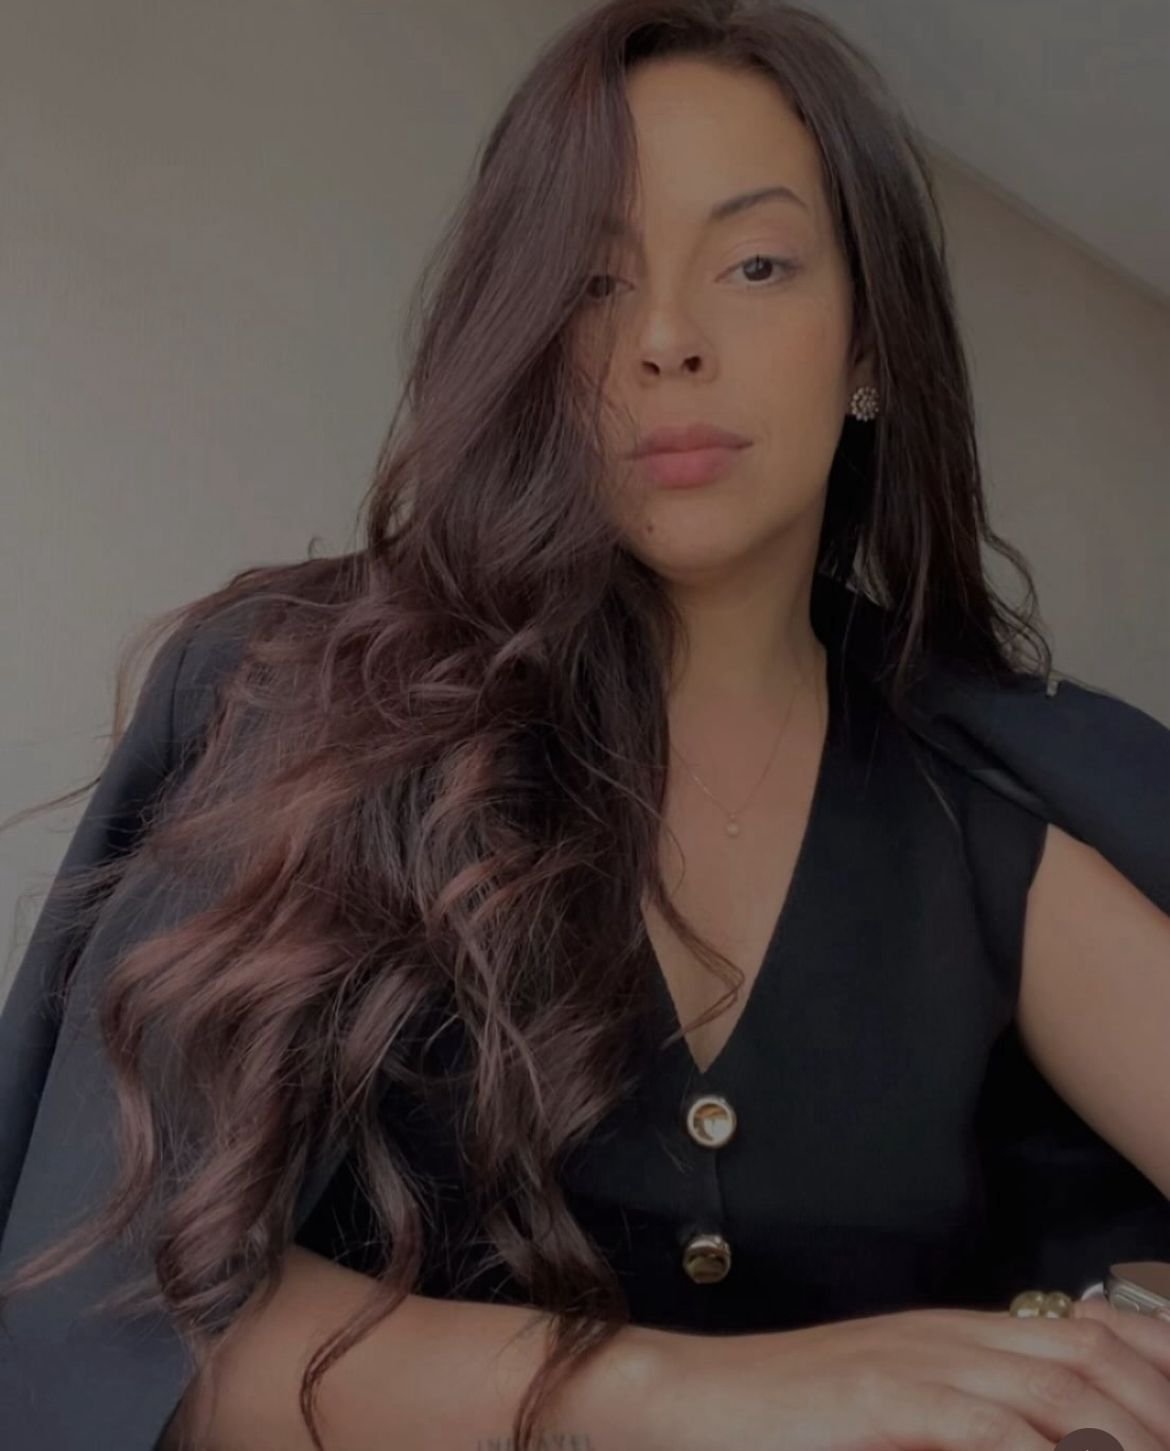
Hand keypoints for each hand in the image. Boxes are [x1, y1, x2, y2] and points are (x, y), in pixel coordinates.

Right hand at [647, 1297, 1169, 1449]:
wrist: (695, 1398)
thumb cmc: (790, 1418)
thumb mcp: (892, 1406)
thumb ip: (962, 1415)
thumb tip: (1038, 1433)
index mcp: (956, 1335)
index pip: (1086, 1330)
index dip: (1153, 1361)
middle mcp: (948, 1338)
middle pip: (1087, 1359)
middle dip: (1155, 1409)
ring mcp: (915, 1364)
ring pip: (1054, 1389)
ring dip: (1119, 1434)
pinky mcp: (881, 1400)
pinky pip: (984, 1427)